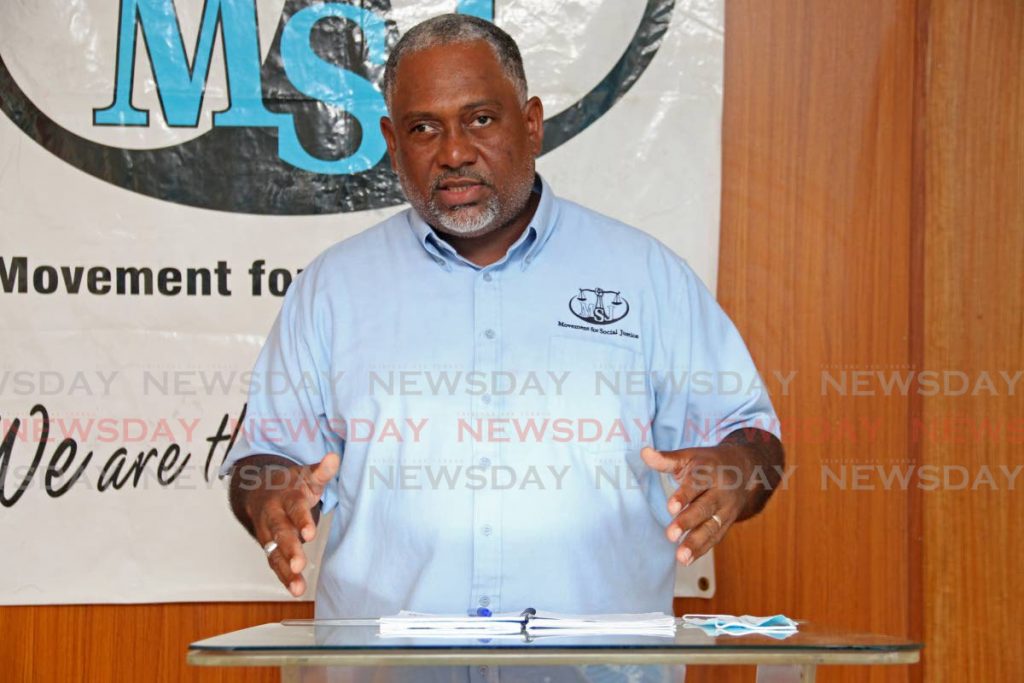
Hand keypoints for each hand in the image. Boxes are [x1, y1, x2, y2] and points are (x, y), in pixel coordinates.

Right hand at [241, 453, 339, 595]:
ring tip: (297, 586)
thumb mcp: (306, 474)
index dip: (301, 520)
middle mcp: (273, 517)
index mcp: (285, 497)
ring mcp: (268, 534)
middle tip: (299, 564)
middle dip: (289, 549)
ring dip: (285, 570)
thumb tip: (334, 458)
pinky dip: (284, 578)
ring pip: (274, 552)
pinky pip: (274, 563)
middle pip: (280, 534)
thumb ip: (321, 471)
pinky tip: (296, 590)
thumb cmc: (289, 485)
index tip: (310, 533)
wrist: (259, 490)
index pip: (294, 508)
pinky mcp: (269, 547)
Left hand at [640, 443, 754, 565]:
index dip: (684, 496)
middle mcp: (720, 492)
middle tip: (671, 535)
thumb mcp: (689, 456)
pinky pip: (715, 538)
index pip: (696, 485)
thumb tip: (645, 453)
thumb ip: (667, 459)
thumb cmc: (708, 464)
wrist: (744, 469)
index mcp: (709, 473)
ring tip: (681, 557)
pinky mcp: (727, 523)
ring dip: (696, 543)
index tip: (671, 507)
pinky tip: (687, 560)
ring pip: (712, 527)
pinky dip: (702, 550)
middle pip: (705, 508)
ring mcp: (726, 510)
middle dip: (688, 522)